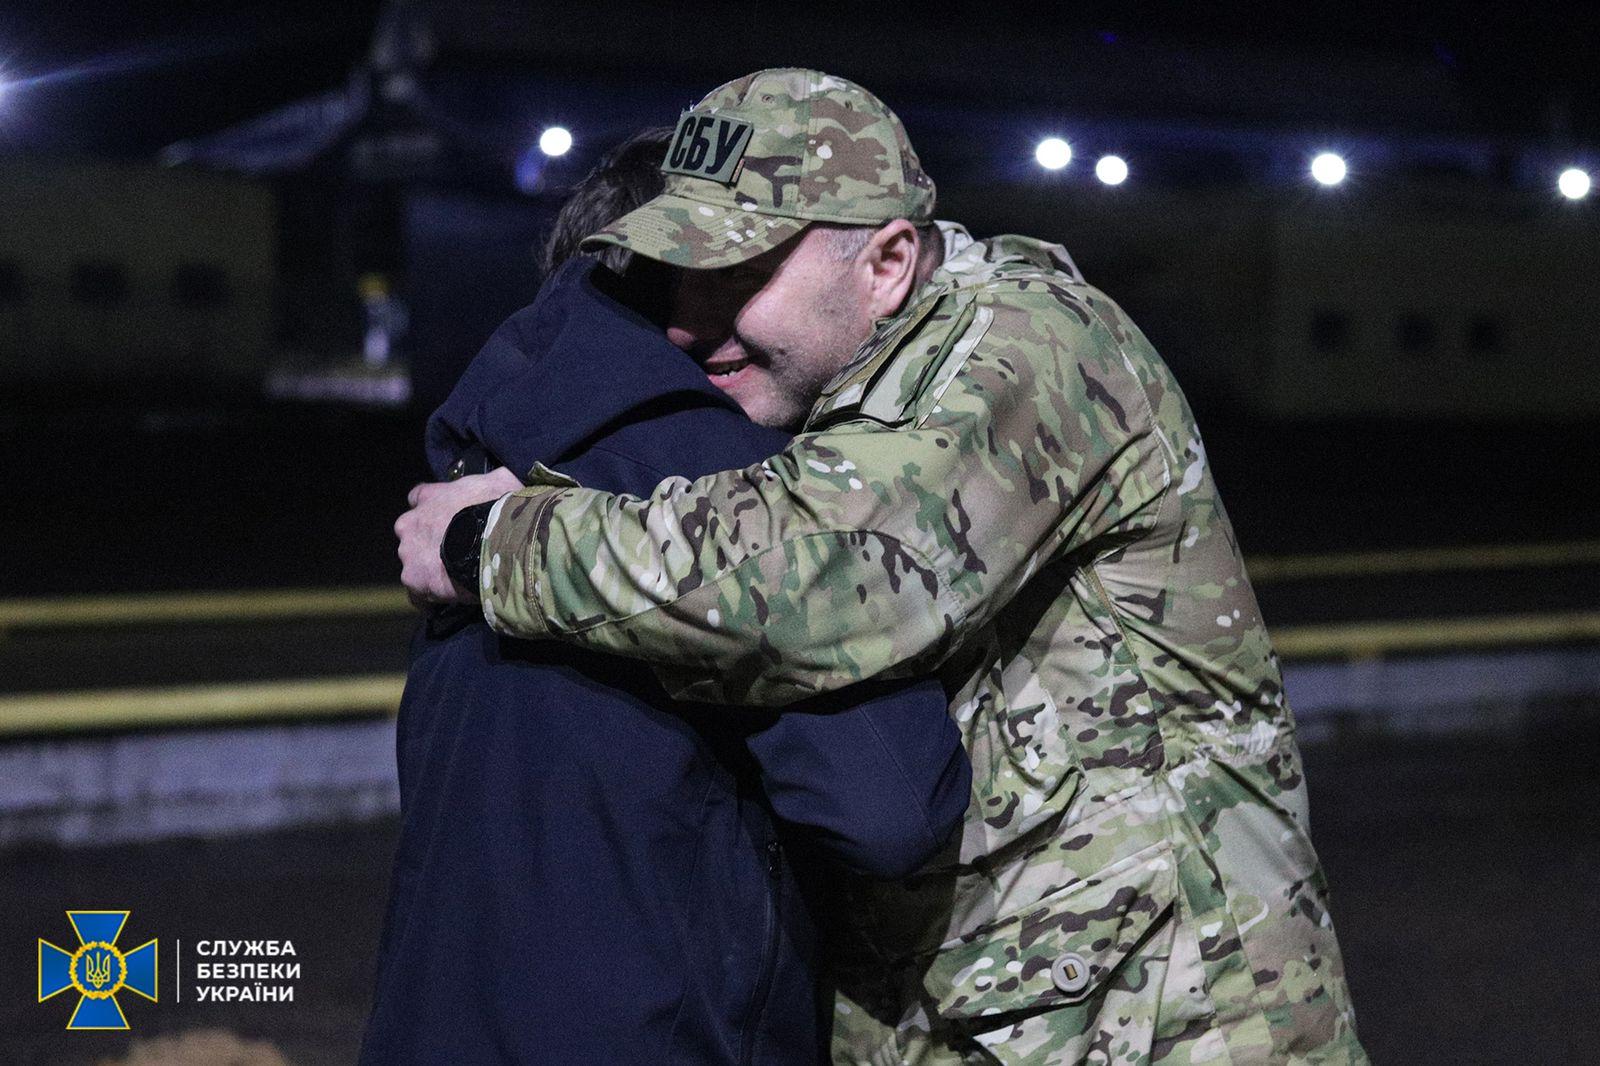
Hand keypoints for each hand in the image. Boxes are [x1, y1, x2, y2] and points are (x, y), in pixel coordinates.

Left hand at [396, 466, 522, 606]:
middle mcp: (410, 523)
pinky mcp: (414, 580)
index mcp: (430, 497)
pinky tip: (446, 602)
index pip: (419, 497)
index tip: (446, 517)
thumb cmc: (498, 508)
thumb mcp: (503, 482)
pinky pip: (418, 593)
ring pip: (414, 563)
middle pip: (412, 533)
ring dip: (430, 569)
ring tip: (455, 579)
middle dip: (428, 541)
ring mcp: (409, 553)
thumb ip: (495, 480)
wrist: (495, 541)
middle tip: (454, 551)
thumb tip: (505, 480)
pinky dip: (429, 598)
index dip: (432, 509)